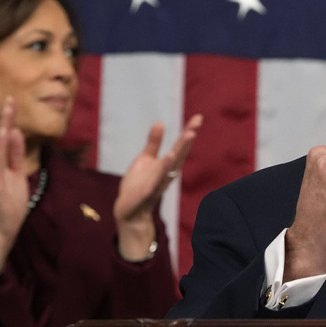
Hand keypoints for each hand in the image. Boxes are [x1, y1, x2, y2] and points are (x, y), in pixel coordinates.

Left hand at [114, 114, 202, 259]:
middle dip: (188, 136)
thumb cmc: (138, 184)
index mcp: (167, 164)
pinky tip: (170, 156)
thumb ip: (154, 143)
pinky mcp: (148, 191)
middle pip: (180, 152)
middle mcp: (167, 172)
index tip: (198, 117)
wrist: (128, 209)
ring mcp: (159, 181)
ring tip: (189, 134)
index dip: (189, 131)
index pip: (180, 145)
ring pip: (172, 164)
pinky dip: (165, 167)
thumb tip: (160, 122)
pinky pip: (158, 178)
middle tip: (197, 122)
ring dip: (180, 149)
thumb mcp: (145, 159)